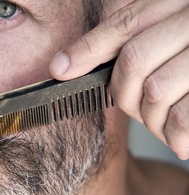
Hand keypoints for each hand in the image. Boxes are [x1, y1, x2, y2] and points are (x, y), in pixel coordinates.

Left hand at [50, 0, 188, 159]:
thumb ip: (138, 42)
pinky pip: (184, 117)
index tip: (60, 68)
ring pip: (156, 90)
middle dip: (124, 94)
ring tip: (165, 123)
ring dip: (153, 118)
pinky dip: (175, 135)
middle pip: (134, 60)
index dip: (88, 48)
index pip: (127, 23)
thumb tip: (66, 64)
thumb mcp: (175, 39)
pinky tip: (181, 139)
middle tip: (135, 108)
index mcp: (181, 4)